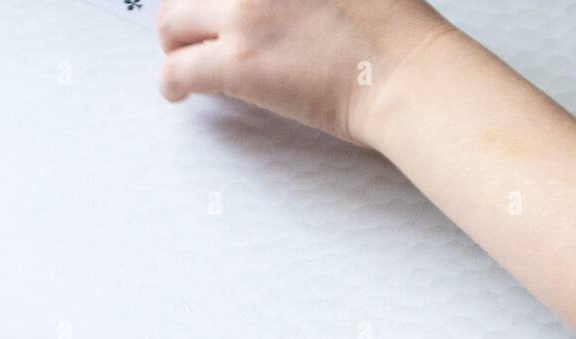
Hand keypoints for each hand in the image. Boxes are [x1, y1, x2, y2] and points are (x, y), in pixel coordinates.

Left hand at [157, 0, 452, 145]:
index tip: (217, 8)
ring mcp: (243, 14)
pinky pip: (176, 69)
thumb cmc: (393, 29)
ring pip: (172, 22)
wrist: (404, 73)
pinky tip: (178, 92)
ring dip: (173, 41)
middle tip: (192, 27)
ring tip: (183, 57)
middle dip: (186, 7)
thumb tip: (278, 6)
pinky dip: (171, 83)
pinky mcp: (237, 64)